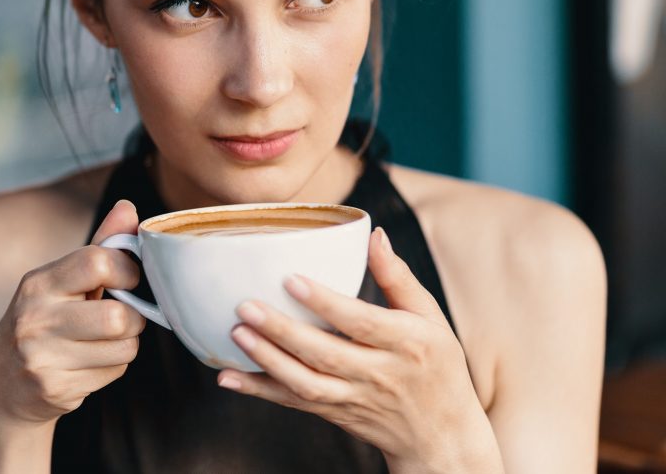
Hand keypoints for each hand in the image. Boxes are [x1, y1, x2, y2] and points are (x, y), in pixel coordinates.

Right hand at [0, 199, 146, 428]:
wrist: (4, 388)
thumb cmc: (43, 324)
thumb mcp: (62, 283)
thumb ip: (99, 246)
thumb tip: (128, 207)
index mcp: (38, 283)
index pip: (96, 262)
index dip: (127, 270)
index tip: (128, 280)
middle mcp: (34, 318)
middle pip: (118, 316)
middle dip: (133, 318)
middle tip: (120, 318)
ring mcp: (41, 357)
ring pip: (124, 347)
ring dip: (125, 345)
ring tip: (102, 342)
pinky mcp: (54, 388)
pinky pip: (115, 372)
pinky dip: (113, 367)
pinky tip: (89, 364)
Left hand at [217, 227, 501, 472]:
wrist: (441, 435)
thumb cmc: (436, 365)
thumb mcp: (429, 318)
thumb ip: (397, 277)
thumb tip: (374, 234)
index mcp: (405, 343)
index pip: (360, 321)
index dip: (324, 302)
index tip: (290, 279)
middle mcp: (378, 373)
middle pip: (325, 354)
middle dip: (282, 332)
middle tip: (245, 306)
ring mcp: (354, 398)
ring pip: (306, 384)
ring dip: (267, 361)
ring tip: (237, 334)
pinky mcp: (335, 413)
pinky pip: (294, 403)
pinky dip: (260, 392)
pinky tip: (229, 378)